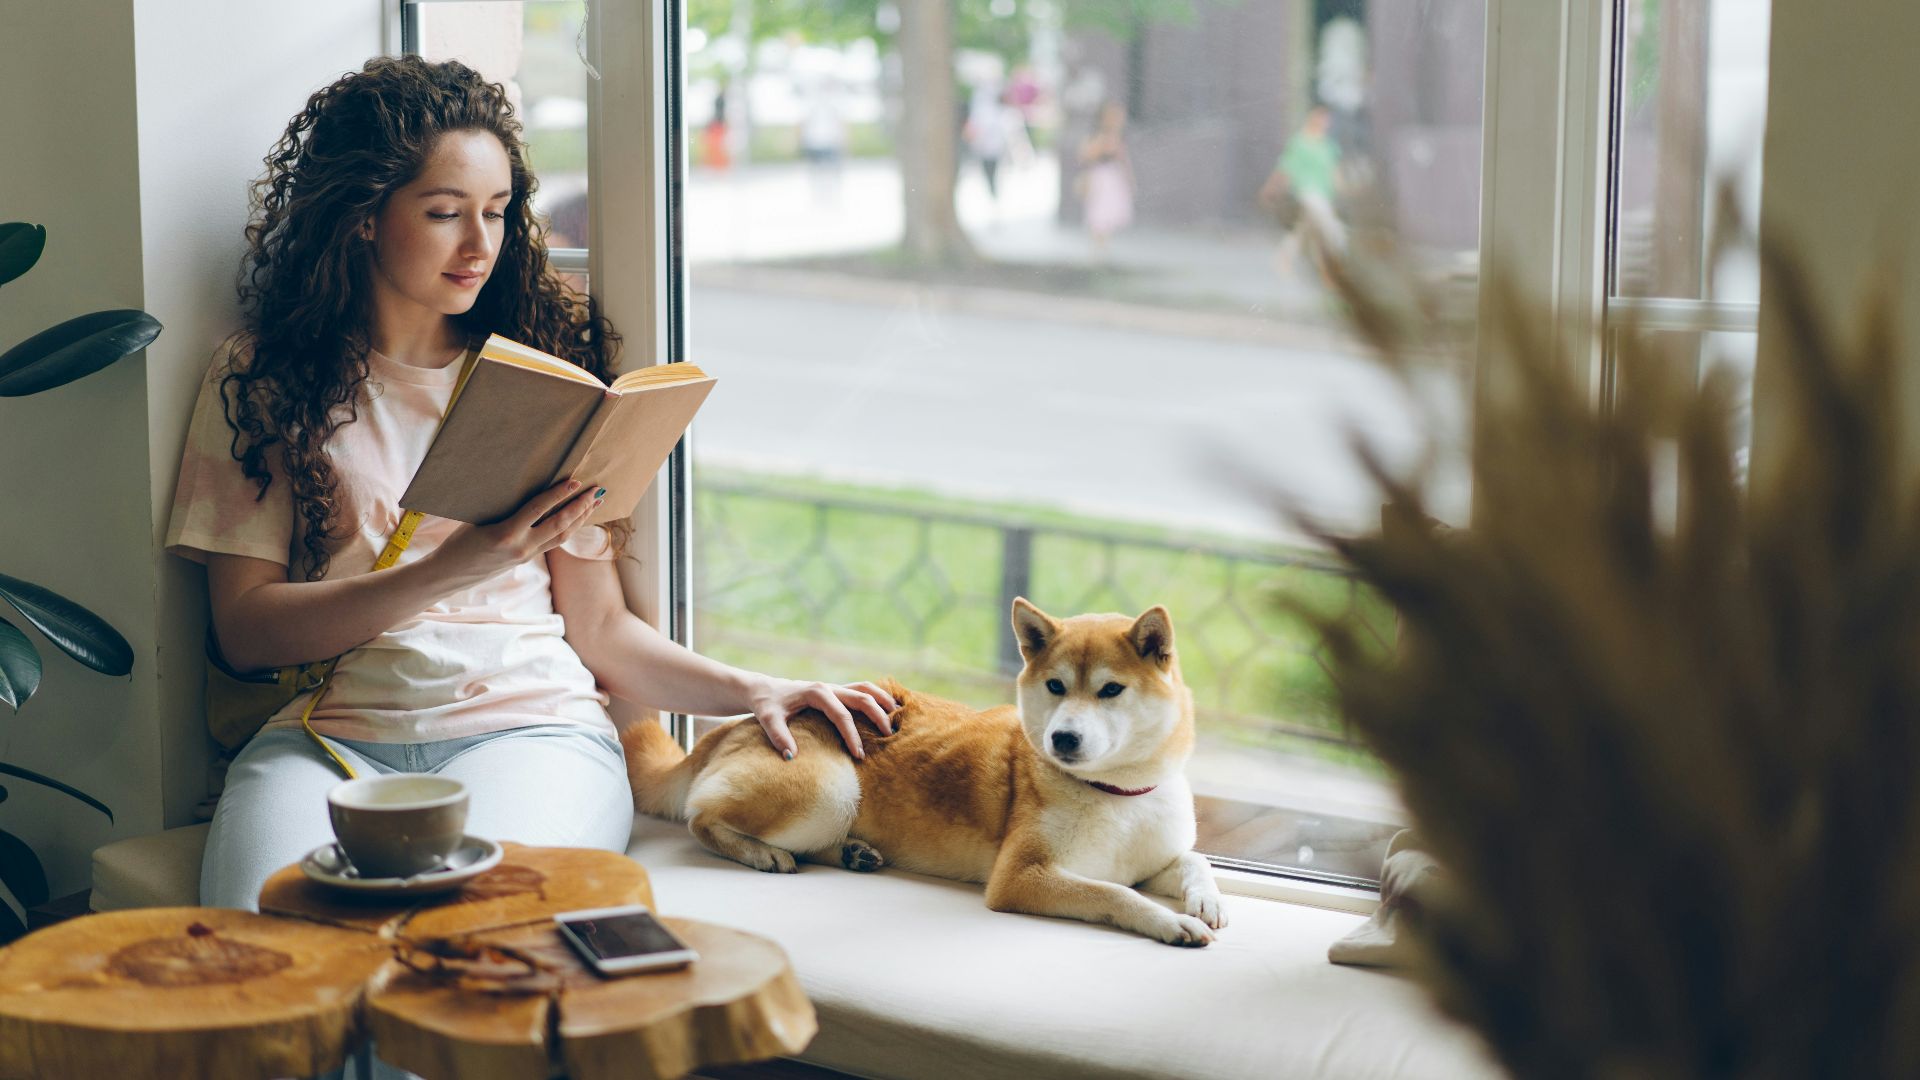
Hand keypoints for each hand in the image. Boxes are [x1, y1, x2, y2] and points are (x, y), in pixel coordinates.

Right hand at [426, 478, 599, 587]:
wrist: (449, 574)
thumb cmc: (458, 542)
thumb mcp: (479, 519)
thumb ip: (505, 508)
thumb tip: (528, 488)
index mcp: (505, 533)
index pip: (539, 509)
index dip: (558, 494)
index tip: (575, 481)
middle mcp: (521, 547)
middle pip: (560, 525)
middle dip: (581, 507)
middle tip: (597, 491)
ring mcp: (526, 555)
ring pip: (561, 536)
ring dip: (580, 519)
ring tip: (594, 503)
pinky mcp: (527, 559)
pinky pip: (553, 542)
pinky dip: (568, 528)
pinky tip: (577, 519)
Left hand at [745, 677, 897, 760]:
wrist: (762, 690)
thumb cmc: (766, 704)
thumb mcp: (767, 719)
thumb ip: (778, 736)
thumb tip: (791, 757)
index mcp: (816, 692)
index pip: (841, 715)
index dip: (852, 735)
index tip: (859, 755)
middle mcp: (828, 687)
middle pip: (862, 697)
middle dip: (878, 716)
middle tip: (889, 736)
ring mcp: (833, 687)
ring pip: (866, 688)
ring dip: (883, 700)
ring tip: (897, 716)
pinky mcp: (835, 691)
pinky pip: (860, 690)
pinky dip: (876, 697)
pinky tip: (887, 708)